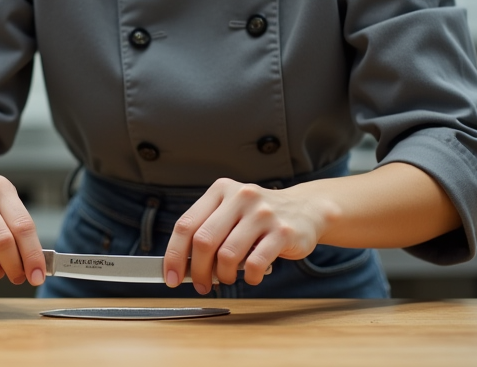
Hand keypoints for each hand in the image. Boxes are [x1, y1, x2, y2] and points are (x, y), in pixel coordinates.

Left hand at [162, 177, 328, 293]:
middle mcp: (240, 197)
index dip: (174, 255)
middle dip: (198, 271)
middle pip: (204, 241)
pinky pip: (255, 264)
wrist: (306, 209)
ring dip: (223, 276)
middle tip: (201, 285)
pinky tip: (252, 276)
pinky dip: (250, 277)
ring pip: (228, 255)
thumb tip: (182, 266)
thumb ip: (208, 231)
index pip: (186, 224)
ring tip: (228, 278)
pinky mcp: (283, 231)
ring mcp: (263, 213)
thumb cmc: (259, 217)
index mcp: (220, 190)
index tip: (170, 276)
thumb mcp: (231, 211)